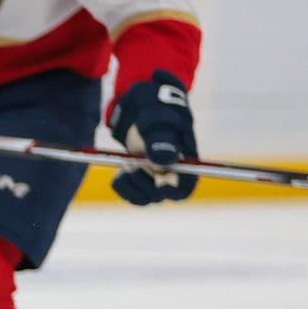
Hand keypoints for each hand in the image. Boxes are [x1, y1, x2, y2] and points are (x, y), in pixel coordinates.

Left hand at [110, 70, 197, 204]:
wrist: (141, 110)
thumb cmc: (158, 113)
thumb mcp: (158, 121)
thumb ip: (161, 140)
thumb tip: (163, 161)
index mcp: (187, 165)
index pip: (183, 190)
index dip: (171, 191)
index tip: (157, 184)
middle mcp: (172, 177)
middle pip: (159, 196)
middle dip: (143, 182)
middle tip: (132, 164)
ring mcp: (154, 182)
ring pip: (142, 197)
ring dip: (130, 182)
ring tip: (127, 162)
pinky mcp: (138, 183)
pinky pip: (129, 194)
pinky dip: (120, 183)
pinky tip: (120, 169)